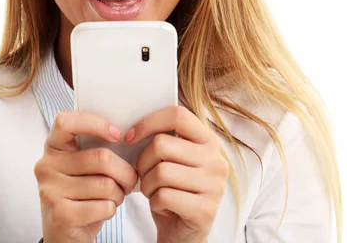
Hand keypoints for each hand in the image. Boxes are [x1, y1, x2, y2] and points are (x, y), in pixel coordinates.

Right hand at [34, 111, 137, 242]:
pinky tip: (103, 210)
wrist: (65, 234)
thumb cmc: (81, 194)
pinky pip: (104, 206)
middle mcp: (46, 166)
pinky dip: (112, 209)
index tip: (116, 135)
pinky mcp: (61, 215)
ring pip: (106, 184)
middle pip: (100, 157)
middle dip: (124, 171)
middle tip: (128, 180)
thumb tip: (129, 137)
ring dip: (119, 193)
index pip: (66, 121)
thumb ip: (96, 149)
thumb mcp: (83, 167)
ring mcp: (51, 191)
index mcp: (53, 147)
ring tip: (113, 197)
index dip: (95, 123)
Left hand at [124, 106, 228, 242]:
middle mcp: (216, 160)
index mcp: (209, 141)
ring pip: (160, 171)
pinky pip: (164, 196)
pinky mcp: (205, 209)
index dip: (149, 123)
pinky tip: (163, 206)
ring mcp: (214, 185)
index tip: (130, 137)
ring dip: (147, 185)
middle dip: (143, 163)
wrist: (184, 232)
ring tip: (155, 192)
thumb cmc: (173, 190)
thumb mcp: (172, 160)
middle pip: (162, 145)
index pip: (177, 116)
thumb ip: (163, 139)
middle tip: (145, 176)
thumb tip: (131, 128)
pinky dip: (154, 203)